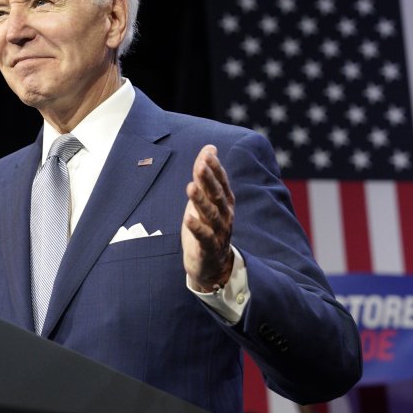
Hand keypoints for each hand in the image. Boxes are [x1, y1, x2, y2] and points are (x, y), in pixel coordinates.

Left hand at [182, 145, 234, 291]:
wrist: (213, 265)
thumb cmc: (207, 226)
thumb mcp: (206, 199)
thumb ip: (207, 175)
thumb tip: (210, 148)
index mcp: (225, 203)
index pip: (221, 182)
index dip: (215, 169)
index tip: (208, 154)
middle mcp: (224, 215)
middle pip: (217, 195)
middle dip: (209, 180)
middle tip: (200, 165)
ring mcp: (218, 232)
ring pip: (210, 214)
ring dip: (201, 200)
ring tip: (190, 187)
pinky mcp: (208, 248)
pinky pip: (204, 237)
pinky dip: (196, 227)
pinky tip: (188, 218)